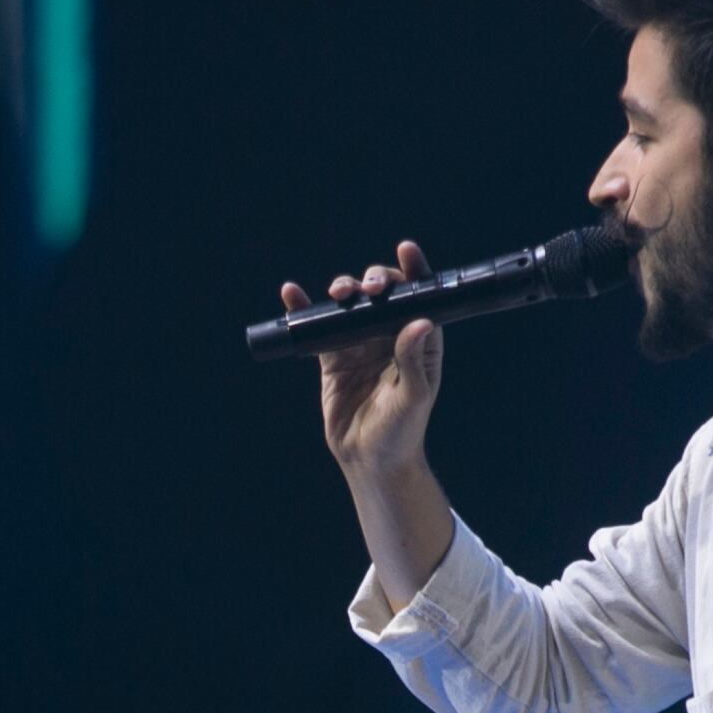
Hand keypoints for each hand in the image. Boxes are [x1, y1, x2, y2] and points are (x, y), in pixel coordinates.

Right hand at [284, 240, 442, 478]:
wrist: (370, 460)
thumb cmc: (402, 432)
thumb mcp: (413, 397)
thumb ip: (413, 360)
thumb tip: (419, 323)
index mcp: (418, 341)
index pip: (418, 296)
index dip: (413, 271)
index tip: (405, 251)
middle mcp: (390, 336)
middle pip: (381, 294)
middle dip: (373, 281)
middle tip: (366, 288)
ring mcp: (360, 344)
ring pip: (350, 305)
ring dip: (343, 290)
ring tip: (338, 292)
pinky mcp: (333, 357)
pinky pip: (320, 327)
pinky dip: (305, 309)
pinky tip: (292, 294)